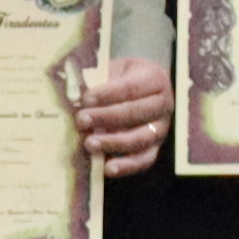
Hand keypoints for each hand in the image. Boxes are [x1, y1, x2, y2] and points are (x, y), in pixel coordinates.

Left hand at [74, 58, 170, 177]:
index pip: (131, 87)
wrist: (139, 88)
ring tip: (89, 143)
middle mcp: (163, 104)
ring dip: (113, 142)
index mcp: (154, 79)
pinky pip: (144, 160)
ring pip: (140, 138)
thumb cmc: (121, 78)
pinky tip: (107, 168)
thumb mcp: (113, 70)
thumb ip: (98, 82)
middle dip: (106, 117)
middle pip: (135, 113)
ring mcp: (161, 128)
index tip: (86, 99)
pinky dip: (126, 166)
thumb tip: (75, 96)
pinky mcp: (155, 148)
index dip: (108, 94)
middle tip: (82, 120)